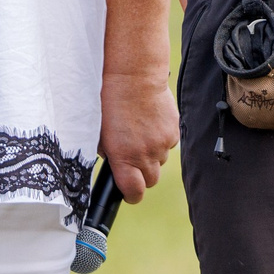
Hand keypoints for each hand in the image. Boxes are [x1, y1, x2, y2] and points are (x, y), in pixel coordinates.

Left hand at [99, 70, 177, 203]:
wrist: (134, 77)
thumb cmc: (110, 102)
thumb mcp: (100, 132)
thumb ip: (109, 153)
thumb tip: (115, 163)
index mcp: (123, 157)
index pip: (134, 192)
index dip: (131, 195)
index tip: (128, 192)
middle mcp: (145, 154)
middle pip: (150, 181)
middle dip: (142, 176)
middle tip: (132, 161)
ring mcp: (162, 143)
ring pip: (160, 162)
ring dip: (151, 156)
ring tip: (140, 136)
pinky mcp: (173, 131)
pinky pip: (168, 145)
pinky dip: (160, 140)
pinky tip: (150, 125)